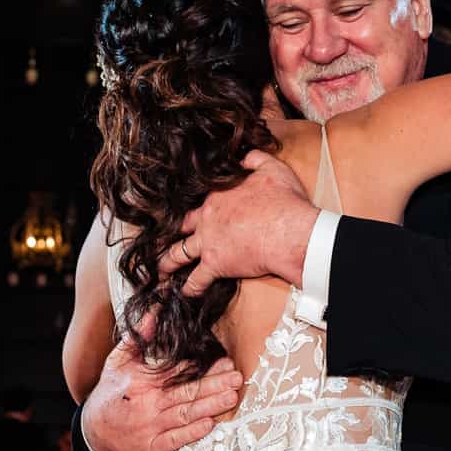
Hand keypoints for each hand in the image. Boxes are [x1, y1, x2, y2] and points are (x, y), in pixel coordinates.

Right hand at [82, 340, 242, 450]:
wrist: (94, 429)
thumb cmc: (111, 392)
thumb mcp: (118, 360)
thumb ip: (138, 338)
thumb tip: (155, 313)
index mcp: (143, 381)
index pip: (177, 371)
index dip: (202, 365)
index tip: (224, 359)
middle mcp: (149, 403)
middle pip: (186, 392)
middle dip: (214, 384)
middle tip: (236, 377)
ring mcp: (151, 427)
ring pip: (186, 415)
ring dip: (211, 406)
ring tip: (231, 396)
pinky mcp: (153, 447)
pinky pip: (176, 440)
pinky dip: (192, 433)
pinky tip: (209, 425)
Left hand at [159, 150, 317, 295]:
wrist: (289, 231)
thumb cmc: (283, 202)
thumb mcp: (272, 169)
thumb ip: (254, 160)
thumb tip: (244, 157)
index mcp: (218, 196)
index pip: (200, 201)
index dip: (195, 208)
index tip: (190, 214)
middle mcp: (208, 218)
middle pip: (182, 226)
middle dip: (171, 232)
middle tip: (160, 239)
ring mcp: (209, 242)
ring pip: (179, 253)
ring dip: (168, 262)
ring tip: (161, 270)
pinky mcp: (216, 264)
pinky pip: (197, 280)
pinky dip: (190, 288)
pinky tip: (186, 292)